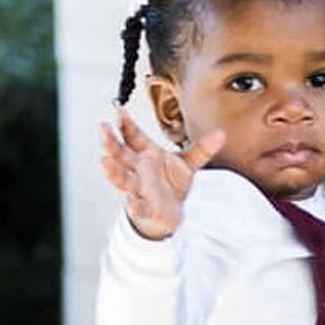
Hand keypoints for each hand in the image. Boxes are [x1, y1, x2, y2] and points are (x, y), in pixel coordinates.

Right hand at [98, 109, 224, 240]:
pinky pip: (138, 207)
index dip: (127, 124)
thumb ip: (202, 149)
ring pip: (123, 179)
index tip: (120, 111)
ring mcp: (139, 189)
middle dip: (110, 142)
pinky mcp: (145, 208)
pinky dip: (135, 206)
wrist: (169, 213)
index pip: (134, 137)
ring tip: (103, 162)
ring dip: (113, 172)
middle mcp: (138, 170)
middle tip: (103, 129)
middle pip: (120, 154)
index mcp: (146, 155)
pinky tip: (132, 203)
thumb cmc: (170, 183)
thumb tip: (222, 133)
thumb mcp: (188, 163)